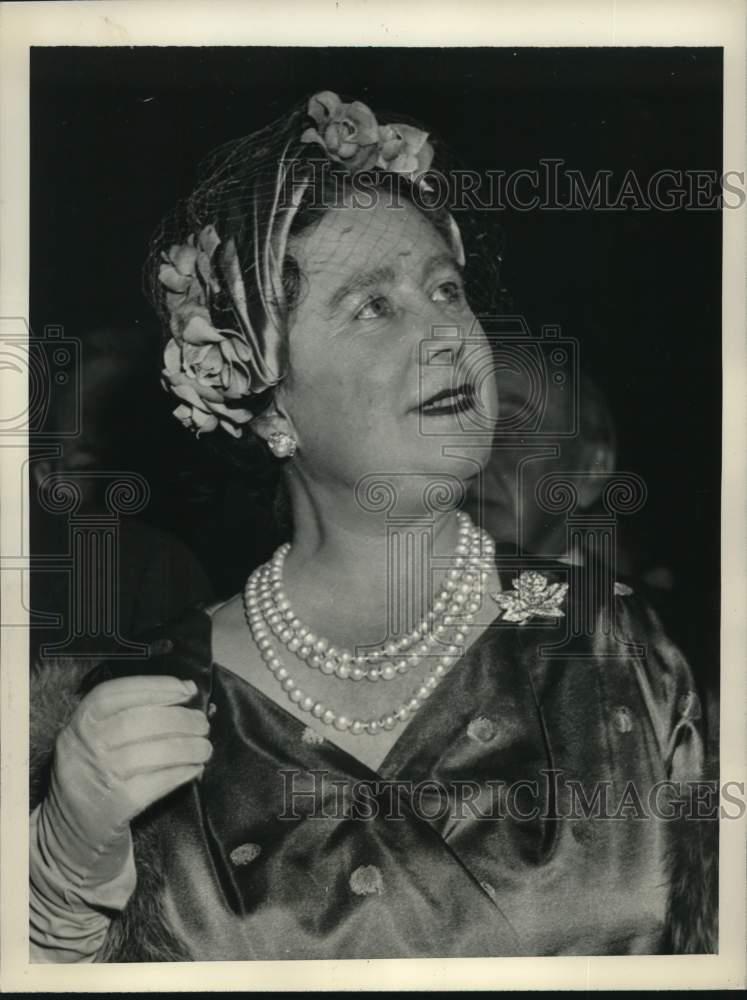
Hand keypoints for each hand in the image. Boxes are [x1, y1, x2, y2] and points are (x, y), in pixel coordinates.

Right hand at [39, 674, 211, 895]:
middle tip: (202, 723)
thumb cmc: (99, 772)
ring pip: (153, 753)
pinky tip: (195, 768)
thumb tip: (187, 689)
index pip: (113, 693)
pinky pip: (158, 783)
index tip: (186, 689)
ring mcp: (99, 777)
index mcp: (80, 723)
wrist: (74, 831)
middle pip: (138, 722)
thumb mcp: (98, 738)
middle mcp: (84, 747)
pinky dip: (183, 772)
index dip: (154, 687)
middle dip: (180, 719)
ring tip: (205, 747)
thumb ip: (133, 712)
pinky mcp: (116, 806)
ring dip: (189, 747)